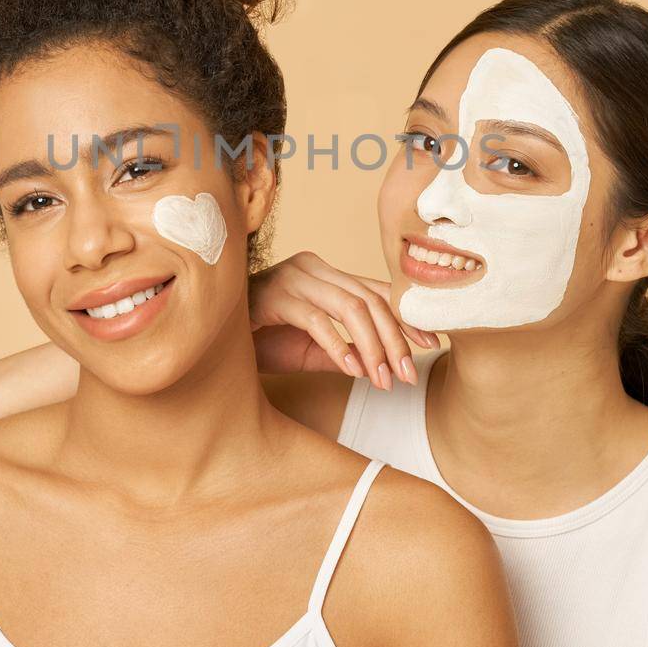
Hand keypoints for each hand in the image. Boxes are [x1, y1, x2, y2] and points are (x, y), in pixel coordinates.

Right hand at [249, 251, 439, 388]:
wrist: (217, 340)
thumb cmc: (262, 340)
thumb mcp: (312, 349)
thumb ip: (347, 351)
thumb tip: (387, 366)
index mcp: (326, 274)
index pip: (377, 291)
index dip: (406, 318)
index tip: (431, 344)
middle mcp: (313, 268)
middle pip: (369, 299)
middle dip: (395, 339)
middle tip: (408, 374)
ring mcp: (293, 278)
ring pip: (350, 307)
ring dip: (372, 347)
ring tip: (382, 379)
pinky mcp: (275, 297)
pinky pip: (316, 321)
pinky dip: (337, 346)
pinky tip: (351, 369)